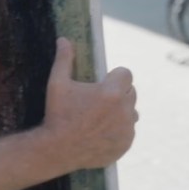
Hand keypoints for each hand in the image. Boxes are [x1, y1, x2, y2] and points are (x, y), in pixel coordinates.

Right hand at [41, 37, 136, 170]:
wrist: (57, 150)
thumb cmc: (57, 114)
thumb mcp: (57, 84)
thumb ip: (64, 60)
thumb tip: (63, 39)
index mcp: (111, 92)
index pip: (126, 74)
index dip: (114, 76)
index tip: (102, 83)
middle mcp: (125, 110)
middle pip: (130, 92)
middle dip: (117, 93)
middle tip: (97, 101)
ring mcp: (127, 129)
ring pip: (131, 113)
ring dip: (120, 112)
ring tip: (99, 117)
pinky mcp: (126, 144)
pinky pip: (129, 131)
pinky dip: (119, 130)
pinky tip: (101, 132)